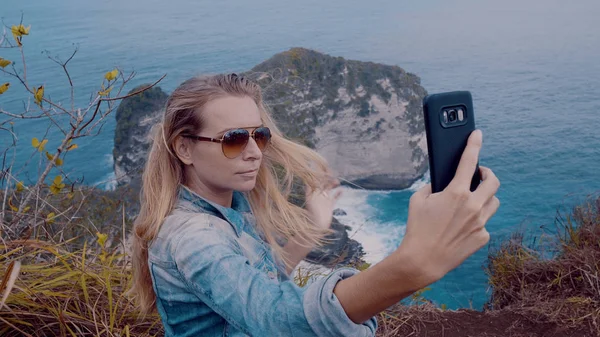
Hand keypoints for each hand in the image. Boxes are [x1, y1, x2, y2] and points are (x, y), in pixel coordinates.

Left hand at [304, 175, 341, 229]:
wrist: (317, 227)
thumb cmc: (311, 215)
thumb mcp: (309, 202)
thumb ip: (310, 191)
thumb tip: (308, 181)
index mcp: (311, 194)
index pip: (314, 182)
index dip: (318, 175)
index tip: (322, 170)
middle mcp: (317, 195)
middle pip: (322, 184)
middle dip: (326, 178)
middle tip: (331, 174)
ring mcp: (324, 200)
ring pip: (329, 189)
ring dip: (333, 184)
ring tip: (337, 182)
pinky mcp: (329, 205)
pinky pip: (335, 197)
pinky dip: (338, 194)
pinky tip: (342, 190)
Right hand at [399, 129, 499, 283]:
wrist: (423, 260)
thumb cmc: (417, 228)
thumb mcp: (417, 201)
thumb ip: (431, 187)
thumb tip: (441, 185)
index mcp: (456, 192)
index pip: (469, 161)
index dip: (474, 144)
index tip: (477, 134)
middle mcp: (473, 205)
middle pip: (494, 181)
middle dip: (488, 174)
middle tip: (481, 174)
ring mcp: (480, 222)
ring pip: (494, 202)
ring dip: (485, 197)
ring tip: (472, 201)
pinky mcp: (482, 237)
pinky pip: (485, 223)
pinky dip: (476, 221)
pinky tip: (463, 226)